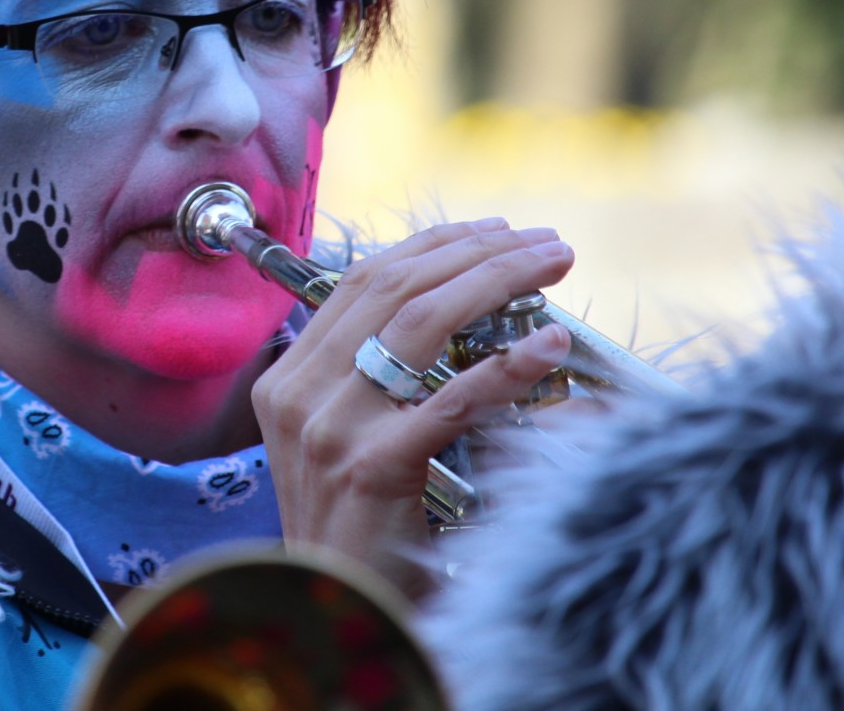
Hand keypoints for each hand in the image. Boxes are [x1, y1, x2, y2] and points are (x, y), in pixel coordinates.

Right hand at [251, 218, 573, 596]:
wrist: (331, 612)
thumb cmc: (356, 530)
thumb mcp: (346, 441)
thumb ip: (380, 381)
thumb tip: (467, 319)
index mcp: (291, 378)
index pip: (365, 280)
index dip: (435, 244)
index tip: (494, 230)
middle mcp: (303, 393)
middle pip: (397, 288)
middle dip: (478, 252)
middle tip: (543, 242)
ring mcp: (333, 429)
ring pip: (422, 323)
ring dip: (498, 282)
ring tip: (553, 266)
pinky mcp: (375, 467)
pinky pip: (449, 398)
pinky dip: (506, 364)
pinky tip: (548, 342)